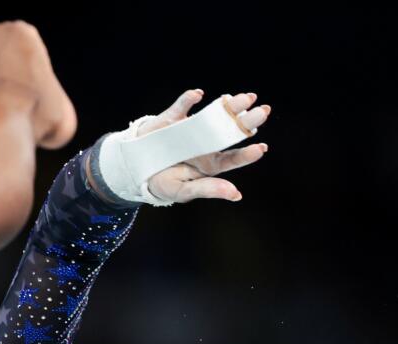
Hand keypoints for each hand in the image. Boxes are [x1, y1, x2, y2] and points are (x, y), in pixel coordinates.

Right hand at [140, 90, 271, 202]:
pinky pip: (181, 107)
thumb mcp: (182, 191)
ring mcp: (191, 128)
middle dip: (247, 120)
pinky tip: (197, 95)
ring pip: (214, 114)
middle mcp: (206, 143)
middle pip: (230, 131)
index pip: (233, 157)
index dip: (247, 153)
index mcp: (211, 163)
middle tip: (263, 111)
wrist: (134, 168)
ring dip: (229, 105)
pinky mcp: (172, 118)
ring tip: (245, 98)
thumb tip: (236, 194)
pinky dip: (188, 99)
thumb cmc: (162, 182)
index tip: (261, 148)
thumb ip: (207, 189)